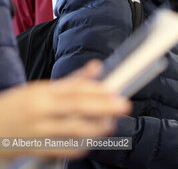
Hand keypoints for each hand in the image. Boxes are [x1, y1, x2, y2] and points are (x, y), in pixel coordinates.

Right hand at [0, 60, 130, 159]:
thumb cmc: (16, 107)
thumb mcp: (40, 90)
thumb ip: (71, 80)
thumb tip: (97, 66)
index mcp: (42, 91)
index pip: (74, 87)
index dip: (97, 90)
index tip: (115, 91)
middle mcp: (39, 108)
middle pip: (76, 105)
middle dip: (103, 105)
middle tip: (123, 105)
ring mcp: (35, 129)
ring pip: (70, 128)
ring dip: (93, 127)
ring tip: (110, 125)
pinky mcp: (30, 148)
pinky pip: (58, 149)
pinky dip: (75, 147)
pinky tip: (89, 144)